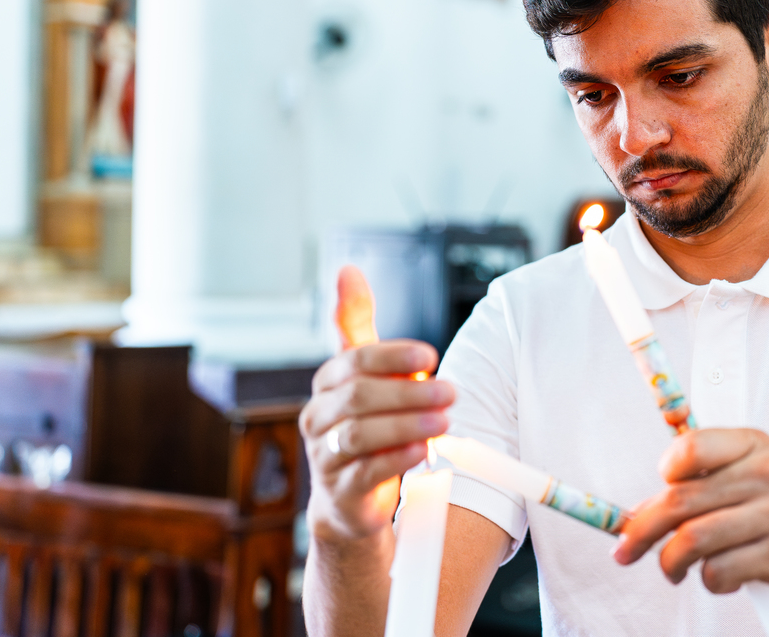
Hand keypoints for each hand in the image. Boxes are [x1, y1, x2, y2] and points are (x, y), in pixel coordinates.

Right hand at [299, 340, 453, 543]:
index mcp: (326, 384)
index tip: (431, 357)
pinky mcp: (340, 490)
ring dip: (407, 425)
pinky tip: (424, 450)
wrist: (350, 496)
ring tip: (444, 421)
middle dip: (409, 392)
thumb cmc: (363, 423)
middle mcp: (318, 417)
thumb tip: (348, 271)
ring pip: (360, 434)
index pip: (354, 360)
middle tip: (450, 392)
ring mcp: (324, 455)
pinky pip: (365, 472)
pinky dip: (396, 459)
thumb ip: (356, 325)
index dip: (393, 356)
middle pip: (359, 397)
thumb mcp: (361, 374)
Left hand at [612, 428, 768, 602]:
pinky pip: (720, 571)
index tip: (653, 493)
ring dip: (670, 562)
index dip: (663, 472)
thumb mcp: (766, 474)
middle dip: (642, 531)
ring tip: (674, 569)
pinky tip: (721, 578)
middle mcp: (765, 474)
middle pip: (679, 501)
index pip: (690, 446)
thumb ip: (713, 481)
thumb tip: (648, 505)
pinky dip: (710, 581)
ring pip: (692, 540)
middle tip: (628, 549)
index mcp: (754, 446)